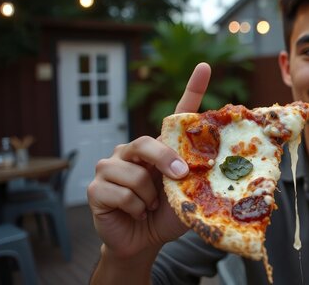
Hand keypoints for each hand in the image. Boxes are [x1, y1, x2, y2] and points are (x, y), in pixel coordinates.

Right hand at [87, 63, 210, 258]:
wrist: (143, 241)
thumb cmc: (167, 214)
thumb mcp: (188, 196)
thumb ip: (195, 179)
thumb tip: (213, 166)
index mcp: (159, 148)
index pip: (176, 115)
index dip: (192, 89)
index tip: (205, 66)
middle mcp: (132, 150)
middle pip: (146, 143)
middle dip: (165, 161)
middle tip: (179, 178)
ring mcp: (110, 166)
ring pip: (134, 174)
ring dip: (148, 197)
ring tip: (148, 207)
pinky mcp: (95, 187)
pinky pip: (121, 194)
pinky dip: (134, 208)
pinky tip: (133, 213)